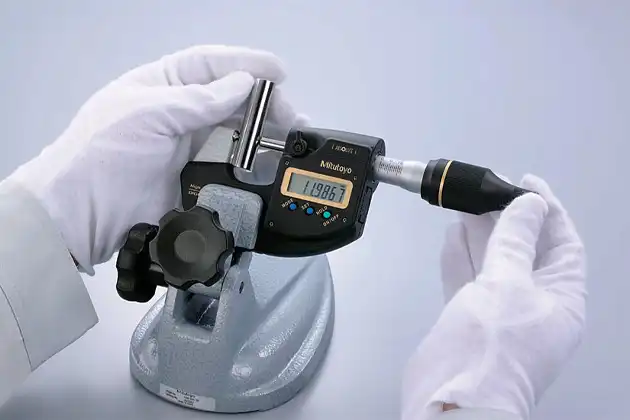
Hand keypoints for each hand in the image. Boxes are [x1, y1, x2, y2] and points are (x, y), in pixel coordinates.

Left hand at [5, 45, 305, 273]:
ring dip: (266, 132)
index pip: (211, 64)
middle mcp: (180, 111)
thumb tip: (244, 84)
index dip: (246, 64)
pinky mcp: (198, 180)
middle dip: (265, 102)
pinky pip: (232, 166)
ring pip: (236, 132)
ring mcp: (190, 147)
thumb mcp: (149, 113)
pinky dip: (255, 163)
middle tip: (295, 117)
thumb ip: (199, 100)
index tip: (280, 73)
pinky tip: (272, 163)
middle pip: (231, 98)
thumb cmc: (107, 152)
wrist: (83, 215)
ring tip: (294, 139)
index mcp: (163, 84)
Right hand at [401, 175, 586, 419]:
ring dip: (480, 234)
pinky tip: (452, 236)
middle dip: (507, 218)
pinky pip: (469, 280)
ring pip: (493, 263)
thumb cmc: (492, 347)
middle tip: (487, 189)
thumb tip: (528, 205)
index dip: (546, 210)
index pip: (562, 244)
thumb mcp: (509, 283)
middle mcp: (534, 305)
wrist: (450, 397)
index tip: (525, 182)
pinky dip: (460, 258)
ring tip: (466, 204)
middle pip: (525, 250)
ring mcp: (500, 313)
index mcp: (561, 300)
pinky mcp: (469, 319)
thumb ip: (516, 241)